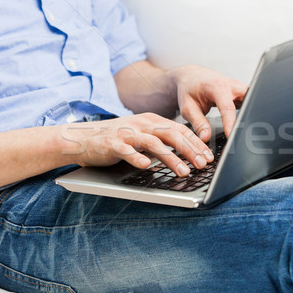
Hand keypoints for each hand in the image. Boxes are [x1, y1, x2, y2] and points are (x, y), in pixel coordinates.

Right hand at [62, 113, 213, 175]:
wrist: (83, 138)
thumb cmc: (116, 139)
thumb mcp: (142, 136)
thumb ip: (161, 141)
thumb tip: (186, 154)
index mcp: (152, 121)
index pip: (180, 130)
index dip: (196, 143)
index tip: (209, 156)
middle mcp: (142, 124)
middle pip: (172, 135)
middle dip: (190, 150)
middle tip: (203, 165)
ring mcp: (127, 133)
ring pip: (154, 143)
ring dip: (171, 158)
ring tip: (183, 171)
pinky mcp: (112, 144)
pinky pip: (127, 151)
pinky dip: (137, 158)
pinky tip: (146, 167)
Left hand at [170, 65, 248, 140]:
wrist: (192, 76)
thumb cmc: (189, 89)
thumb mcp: (188, 108)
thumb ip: (198, 123)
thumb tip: (206, 137)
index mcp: (217, 87)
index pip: (228, 108)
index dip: (230, 124)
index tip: (231, 137)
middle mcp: (231, 85)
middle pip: (247, 101)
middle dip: (247, 117)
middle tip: (242, 134)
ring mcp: (238, 88)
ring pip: (252, 101)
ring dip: (249, 114)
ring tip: (245, 130)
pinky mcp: (241, 93)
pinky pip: (249, 102)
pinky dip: (248, 112)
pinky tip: (244, 123)